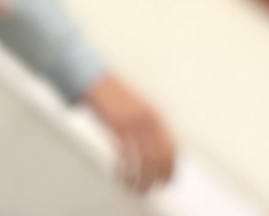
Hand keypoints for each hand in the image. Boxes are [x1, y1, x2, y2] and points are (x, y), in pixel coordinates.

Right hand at [82, 74, 177, 192]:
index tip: (166, 182)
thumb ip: (149, 129)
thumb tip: (155, 154)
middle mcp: (150, 120)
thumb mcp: (138, 111)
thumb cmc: (113, 98)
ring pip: (145, 162)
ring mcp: (135, 123)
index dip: (171, 170)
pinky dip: (125, 171)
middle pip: (162, 159)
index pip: (174, 151)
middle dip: (156, 179)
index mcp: (158, 116)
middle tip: (147, 188)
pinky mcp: (118, 126)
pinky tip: (119, 175)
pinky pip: (126, 157)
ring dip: (140, 179)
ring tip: (132, 187)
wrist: (94, 80)